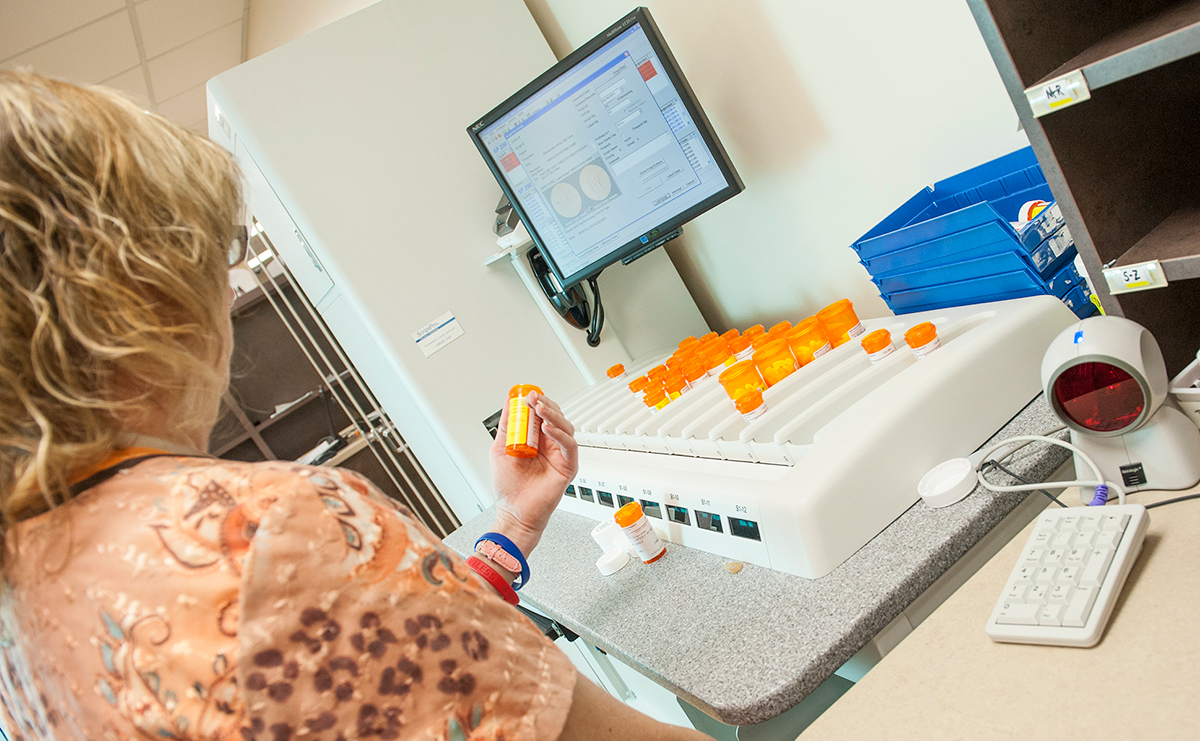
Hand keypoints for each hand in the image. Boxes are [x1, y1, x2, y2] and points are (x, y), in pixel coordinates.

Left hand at [489, 391, 577, 556]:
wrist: (514, 512)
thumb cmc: (509, 487)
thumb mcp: (501, 449)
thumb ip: (507, 426)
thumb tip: (510, 402)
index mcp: (536, 440)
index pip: (541, 414)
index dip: (536, 401)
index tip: (527, 394)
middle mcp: (550, 446)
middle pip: (556, 417)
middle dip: (545, 405)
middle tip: (533, 399)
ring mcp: (560, 455)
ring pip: (565, 427)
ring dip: (553, 415)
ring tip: (539, 409)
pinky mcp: (568, 466)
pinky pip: (570, 445)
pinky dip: (559, 434)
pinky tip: (547, 429)